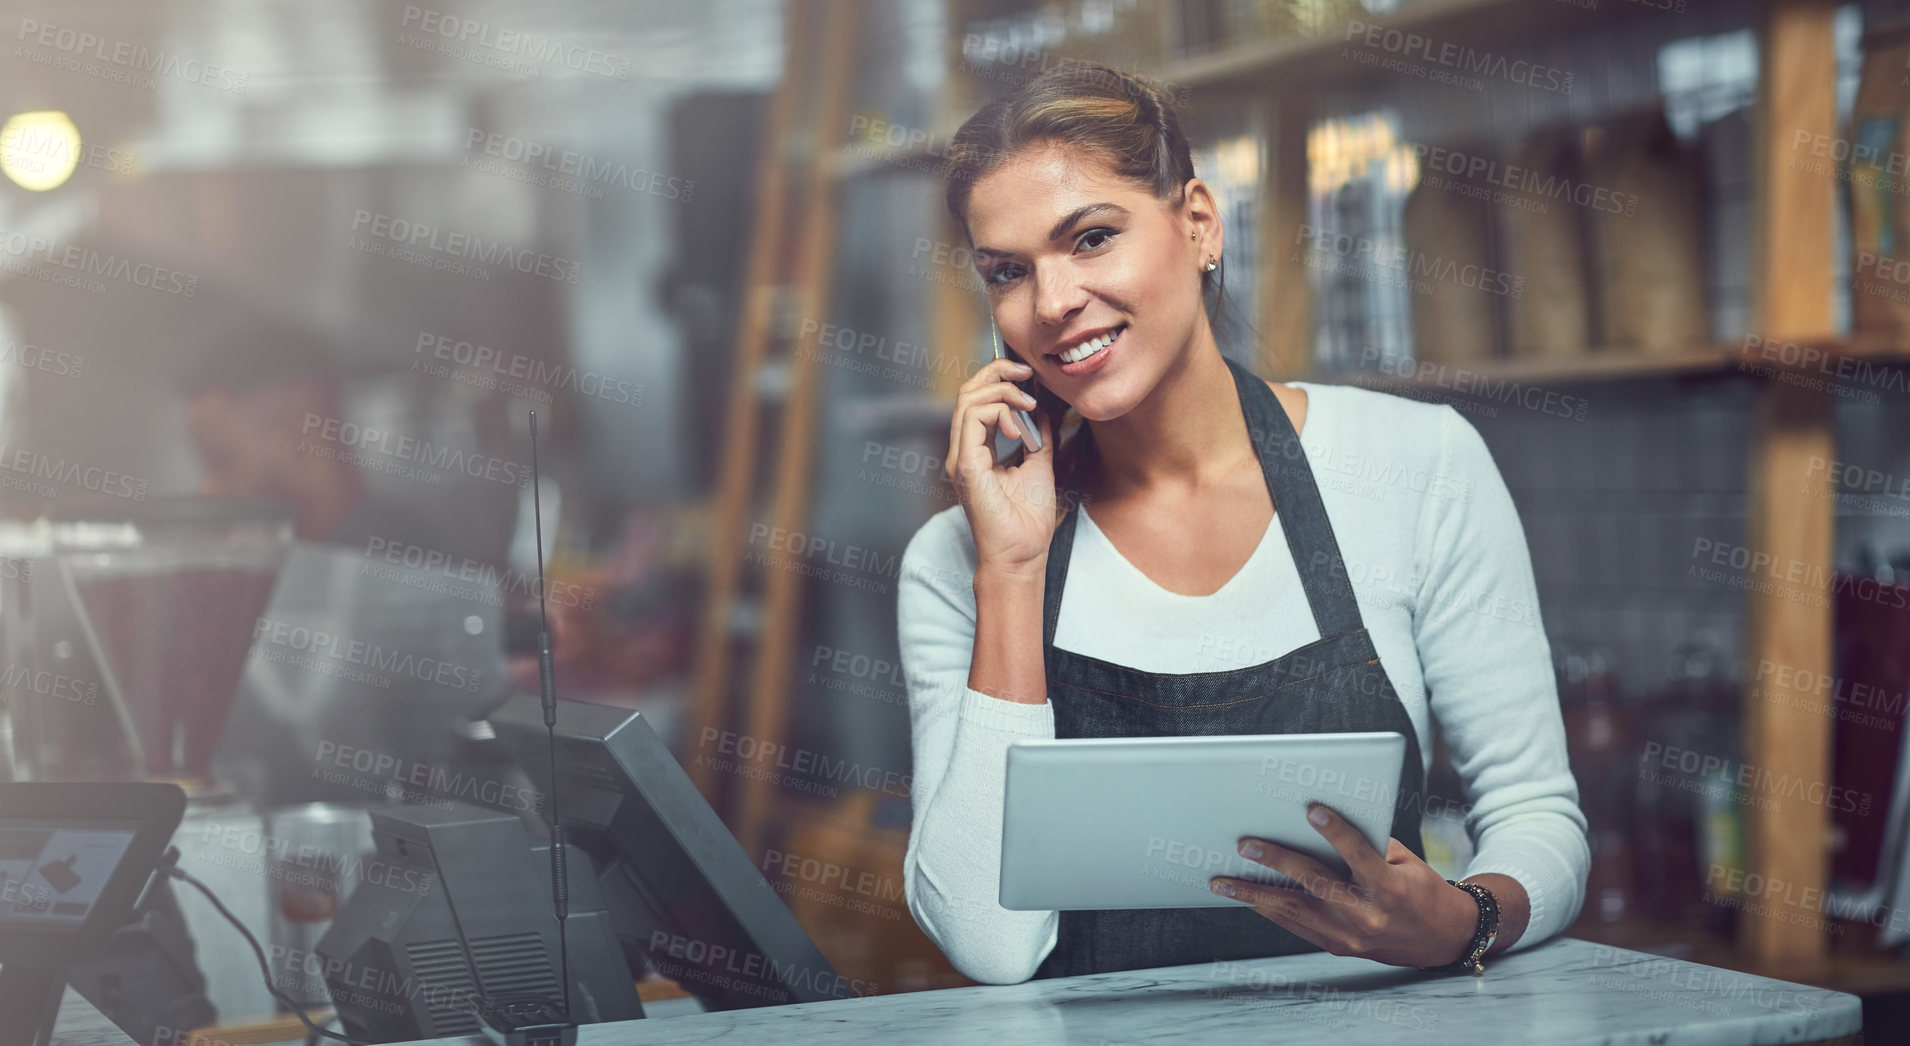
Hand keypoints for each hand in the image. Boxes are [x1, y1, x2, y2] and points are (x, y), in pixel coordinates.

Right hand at [945, 357, 1060, 575]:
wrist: (1023, 554)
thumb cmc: (1028, 520)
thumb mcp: (1039, 464)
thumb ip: (1037, 435)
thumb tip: (1041, 408)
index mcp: (977, 450)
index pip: (977, 398)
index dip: (999, 377)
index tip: (1029, 375)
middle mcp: (964, 450)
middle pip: (967, 391)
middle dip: (997, 371)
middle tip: (1026, 371)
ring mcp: (961, 457)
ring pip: (967, 399)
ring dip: (1003, 392)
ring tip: (1028, 405)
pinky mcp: (966, 464)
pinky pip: (974, 418)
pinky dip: (1000, 412)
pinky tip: (1019, 428)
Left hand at [1208, 802, 1479, 968]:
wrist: (1442, 938)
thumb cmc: (1420, 888)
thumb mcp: (1404, 860)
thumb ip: (1367, 843)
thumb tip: (1317, 822)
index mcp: (1390, 889)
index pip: (1359, 855)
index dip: (1337, 832)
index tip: (1311, 809)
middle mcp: (1369, 916)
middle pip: (1315, 886)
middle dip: (1276, 864)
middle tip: (1244, 845)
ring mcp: (1351, 937)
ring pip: (1295, 912)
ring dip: (1254, 895)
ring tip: (1222, 882)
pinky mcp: (1339, 948)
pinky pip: (1297, 927)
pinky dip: (1270, 909)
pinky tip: (1246, 895)